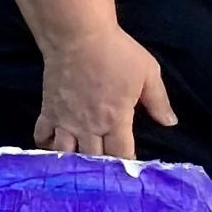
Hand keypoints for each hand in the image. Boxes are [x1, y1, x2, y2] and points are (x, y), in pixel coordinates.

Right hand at [35, 27, 174, 158]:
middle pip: (92, 159)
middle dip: (99, 170)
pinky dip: (46, 145)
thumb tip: (170, 123)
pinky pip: (42, 136)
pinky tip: (55, 145)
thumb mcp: (148, 73)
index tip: (128, 170)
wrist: (78, 37)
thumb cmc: (117, 53)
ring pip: (64, 155)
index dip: (125, 165)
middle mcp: (89, 126)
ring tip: (77, 168)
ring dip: (71, 163)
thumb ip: (158, 101)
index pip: (121, 154)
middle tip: (104, 174)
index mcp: (116, 119)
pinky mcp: (48, 112)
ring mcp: (65, 121)